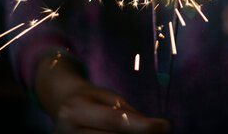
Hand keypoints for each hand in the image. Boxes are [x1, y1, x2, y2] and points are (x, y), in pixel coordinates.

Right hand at [34, 53, 170, 133]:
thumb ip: (129, 113)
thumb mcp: (110, 97)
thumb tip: (157, 127)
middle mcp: (67, 131)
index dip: (144, 126)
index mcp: (77, 110)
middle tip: (162, 131)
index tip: (167, 126)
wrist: (59, 102)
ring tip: (149, 132)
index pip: (116, 121)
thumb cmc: (90, 97)